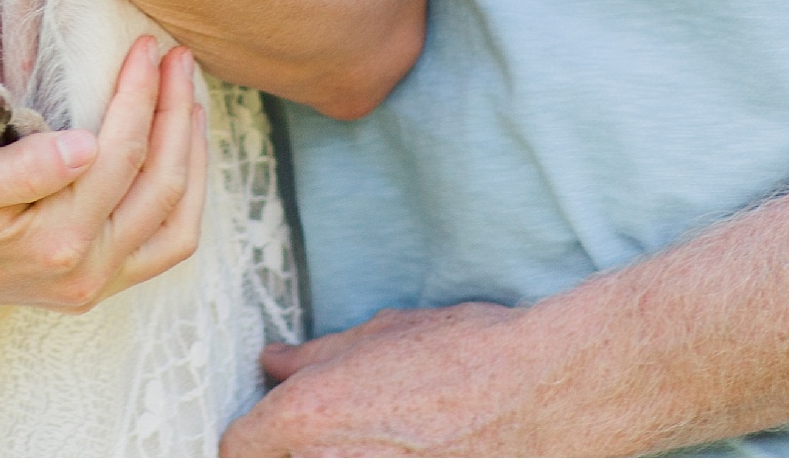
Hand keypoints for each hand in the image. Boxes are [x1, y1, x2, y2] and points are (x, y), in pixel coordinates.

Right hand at [0, 36, 205, 312]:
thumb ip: (20, 169)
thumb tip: (87, 148)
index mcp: (51, 242)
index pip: (120, 155)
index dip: (140, 96)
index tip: (145, 46)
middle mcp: (82, 274)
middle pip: (160, 186)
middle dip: (176, 116)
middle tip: (178, 58)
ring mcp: (90, 285)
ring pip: (174, 221)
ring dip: (190, 157)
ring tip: (189, 98)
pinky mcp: (88, 283)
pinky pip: (160, 246)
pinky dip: (181, 199)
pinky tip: (177, 154)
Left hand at [225, 298, 616, 456]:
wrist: (551, 392)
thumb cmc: (468, 355)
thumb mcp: (380, 336)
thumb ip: (314, 356)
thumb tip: (274, 362)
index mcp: (307, 417)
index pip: (237, 448)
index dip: (251, 440)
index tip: (268, 437)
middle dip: (290, 454)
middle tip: (328, 437)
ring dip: (336, 458)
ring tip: (373, 442)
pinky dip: (379, 463)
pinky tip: (411, 451)